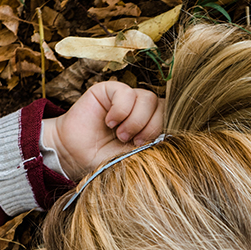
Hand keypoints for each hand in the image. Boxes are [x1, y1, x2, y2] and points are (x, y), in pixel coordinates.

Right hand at [42, 82, 164, 180]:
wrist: (76, 156)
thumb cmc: (106, 158)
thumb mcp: (136, 156)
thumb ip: (155, 145)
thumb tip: (174, 136)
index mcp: (152, 125)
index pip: (172, 117)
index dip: (167, 128)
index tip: (153, 145)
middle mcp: (142, 109)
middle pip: (163, 106)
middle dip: (151, 127)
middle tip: (134, 142)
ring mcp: (127, 99)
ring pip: (148, 98)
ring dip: (136, 120)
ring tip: (121, 135)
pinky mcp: (110, 90)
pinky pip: (126, 92)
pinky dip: (121, 110)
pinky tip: (110, 122)